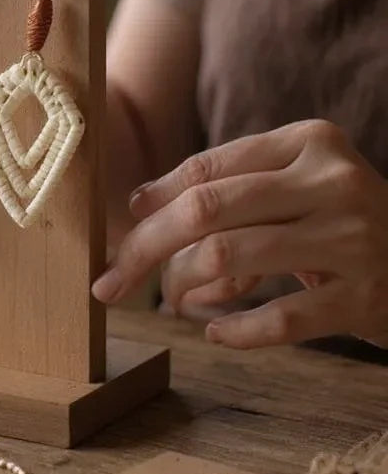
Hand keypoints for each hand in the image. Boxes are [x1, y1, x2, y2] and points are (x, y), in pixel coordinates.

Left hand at [92, 120, 387, 348]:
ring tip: (175, 302)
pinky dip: (237, 329)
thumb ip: (235, 190)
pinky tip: (217, 331)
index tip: (124, 228)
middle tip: (111, 282)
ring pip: (232, 256)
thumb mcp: (303, 187)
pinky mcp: (365, 296)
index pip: (208, 168)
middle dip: (146, 247)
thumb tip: (143, 207)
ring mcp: (351, 239)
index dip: (155, 199)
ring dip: (184, 286)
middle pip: (207, 208)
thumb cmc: (348, 224)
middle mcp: (332, 181)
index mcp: (310, 142)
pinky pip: (280, 318)